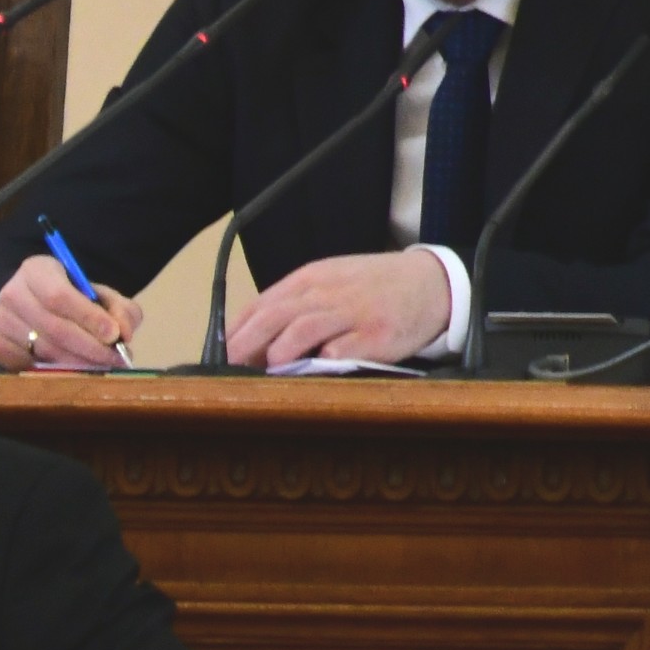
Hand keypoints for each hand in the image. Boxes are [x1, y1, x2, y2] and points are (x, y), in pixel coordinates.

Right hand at [0, 253, 142, 370]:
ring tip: (101, 366)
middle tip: (115, 359)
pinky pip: (30, 365)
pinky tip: (74, 369)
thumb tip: (124, 334)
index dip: (88, 317)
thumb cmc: (69, 299)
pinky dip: (57, 371)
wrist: (27, 306)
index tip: (114, 335)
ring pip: (44, 351)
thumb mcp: (96, 294)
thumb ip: (119, 309)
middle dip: (89, 347)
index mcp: (36, 270)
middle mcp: (12, 293)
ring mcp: (0, 320)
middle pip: (54, 328)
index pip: (59, 296)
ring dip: (78, 363)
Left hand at [223, 250, 451, 368]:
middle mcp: (326, 294)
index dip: (237, 331)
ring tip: (268, 368)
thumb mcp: (328, 284)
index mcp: (309, 280)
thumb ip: (292, 306)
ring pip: (304, 328)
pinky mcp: (376, 335)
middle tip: (229, 368)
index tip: (219, 354)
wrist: (430, 282)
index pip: (261, 304)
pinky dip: (326, 359)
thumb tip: (249, 340)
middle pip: (274, 316)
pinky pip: (344, 349)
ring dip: (280, 350)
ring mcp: (351, 314)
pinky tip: (315, 368)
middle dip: (246, 343)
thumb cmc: (370, 288)